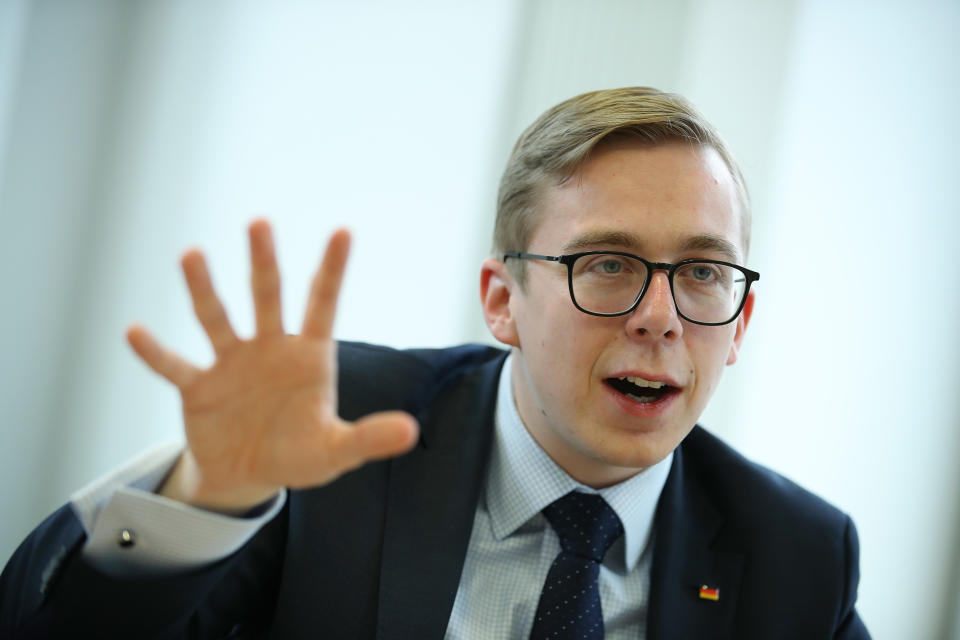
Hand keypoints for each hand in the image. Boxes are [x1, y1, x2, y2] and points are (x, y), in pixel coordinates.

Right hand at [127, 220, 418, 512]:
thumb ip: (369, 437)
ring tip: (192, 254)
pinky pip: (174, 366)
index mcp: (308, 356)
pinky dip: (154, 353)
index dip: (332, 269)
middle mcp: (269, 349)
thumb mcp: (336, 450)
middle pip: (267, 296)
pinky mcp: (197, 388)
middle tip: (260, 222)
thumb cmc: (300, 453)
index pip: (323, 304)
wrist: (250, 474)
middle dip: (263, 261)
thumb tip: (412, 431)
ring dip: (204, 288)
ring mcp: (230, 364)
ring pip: (216, 317)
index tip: (343, 230)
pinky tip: (134, 331)